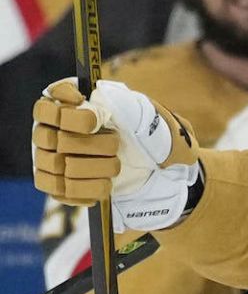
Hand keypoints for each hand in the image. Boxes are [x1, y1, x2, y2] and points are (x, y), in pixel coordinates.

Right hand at [30, 79, 201, 229]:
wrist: (154, 164)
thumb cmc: (143, 130)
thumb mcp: (137, 109)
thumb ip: (116, 102)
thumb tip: (95, 110)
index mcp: (65, 106)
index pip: (45, 109)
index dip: (70, 117)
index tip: (96, 121)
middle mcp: (50, 131)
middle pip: (53, 140)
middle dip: (93, 145)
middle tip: (115, 145)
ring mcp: (50, 159)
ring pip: (59, 167)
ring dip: (96, 168)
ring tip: (116, 165)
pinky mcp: (59, 185)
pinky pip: (62, 191)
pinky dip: (91, 189)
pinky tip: (107, 183)